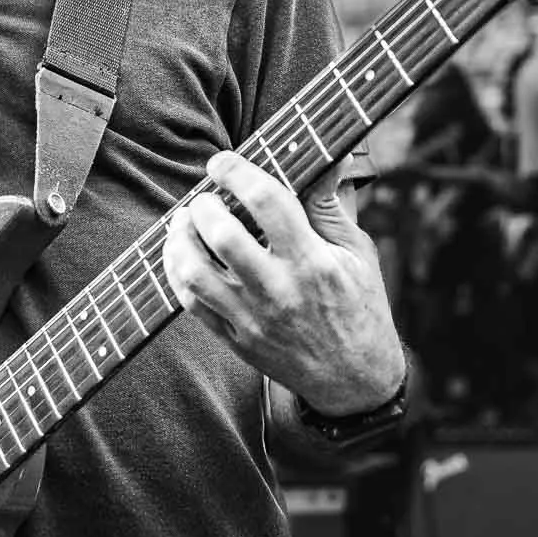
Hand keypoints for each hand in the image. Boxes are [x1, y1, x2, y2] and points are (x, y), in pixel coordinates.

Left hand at [163, 149, 401, 415]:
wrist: (356, 381)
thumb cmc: (360, 307)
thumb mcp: (356, 252)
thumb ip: (330, 204)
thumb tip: (330, 155)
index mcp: (313, 261)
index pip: (267, 201)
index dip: (236, 171)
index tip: (221, 161)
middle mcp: (280, 289)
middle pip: (223, 235)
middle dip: (204, 205)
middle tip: (205, 196)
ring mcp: (254, 319)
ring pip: (196, 272)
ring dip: (180, 239)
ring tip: (184, 221)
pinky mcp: (238, 340)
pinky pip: (191, 304)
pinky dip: (177, 273)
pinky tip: (181, 255)